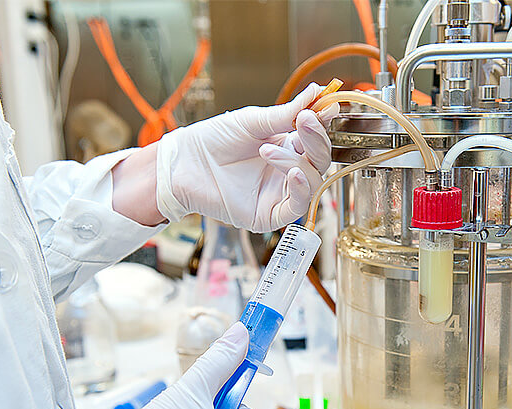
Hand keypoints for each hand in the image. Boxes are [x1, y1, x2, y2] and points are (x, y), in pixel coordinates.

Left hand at [155, 83, 337, 230]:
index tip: (328, 106)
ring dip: (297, 162)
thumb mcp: (252, 122)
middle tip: (304, 121)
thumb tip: (317, 93)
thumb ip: (287, 113)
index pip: (316, 137)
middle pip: (319, 160)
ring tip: (268, 149)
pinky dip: (301, 189)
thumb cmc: (212, 141)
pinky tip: (294, 173)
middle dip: (315, 140)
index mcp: (286, 146)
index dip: (323, 123)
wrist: (183, 164)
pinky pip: (297, 207)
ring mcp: (280, 193)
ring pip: (312, 181)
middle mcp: (287, 170)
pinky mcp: (270, 214)